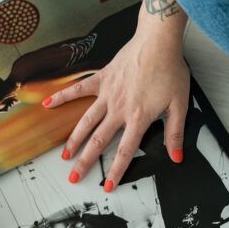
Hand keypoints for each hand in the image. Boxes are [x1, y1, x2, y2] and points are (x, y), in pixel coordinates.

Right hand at [43, 17, 190, 187]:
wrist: (158, 41)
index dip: (117, 171)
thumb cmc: (170, 70)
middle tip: (74, 177)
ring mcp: (107, 93)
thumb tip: (176, 156)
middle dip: (86, 161)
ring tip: (64, 154)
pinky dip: (63, 96)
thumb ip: (175, 133)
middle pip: (98, 141)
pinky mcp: (102, 78)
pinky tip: (49, 105)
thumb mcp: (180, 104)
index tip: (108, 186)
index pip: (125, 151)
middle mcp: (119, 109)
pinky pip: (79, 89)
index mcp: (138, 118)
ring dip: (74, 139)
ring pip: (86, 121)